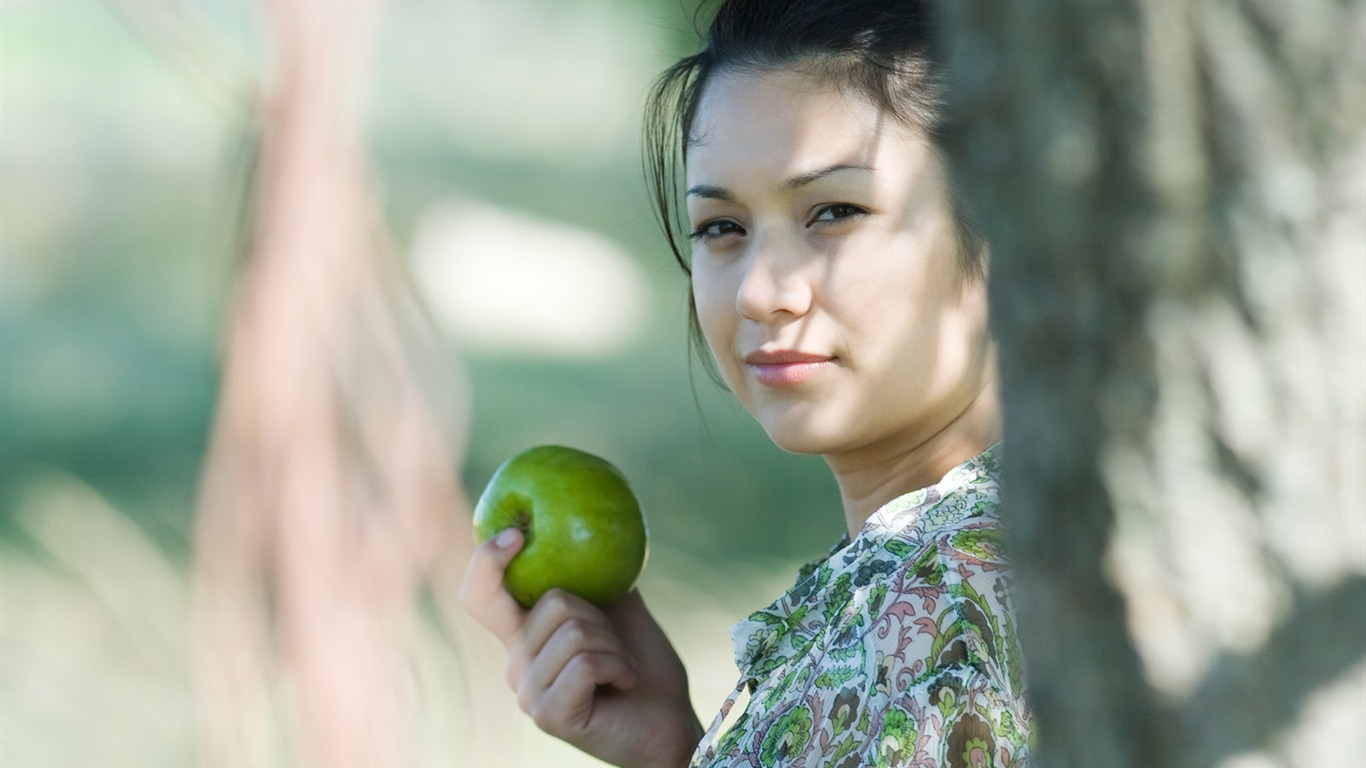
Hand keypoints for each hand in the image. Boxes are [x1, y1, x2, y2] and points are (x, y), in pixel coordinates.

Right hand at [460, 529, 703, 767]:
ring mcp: (529, 693)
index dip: (486, 562)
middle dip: (601, 615)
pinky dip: (620, 666)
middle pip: (552, 602)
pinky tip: (624, 684)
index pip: (479, 595)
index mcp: (524, 636)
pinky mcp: (549, 715)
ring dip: (615, 645)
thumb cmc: (644, 665)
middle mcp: (516, 664)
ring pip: (573, 632)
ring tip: (622, 668)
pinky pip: (587, 662)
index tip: (517, 536)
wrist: (669, 720)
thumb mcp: (618, 609)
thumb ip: (593, 575)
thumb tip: (584, 523)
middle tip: (616, 645)